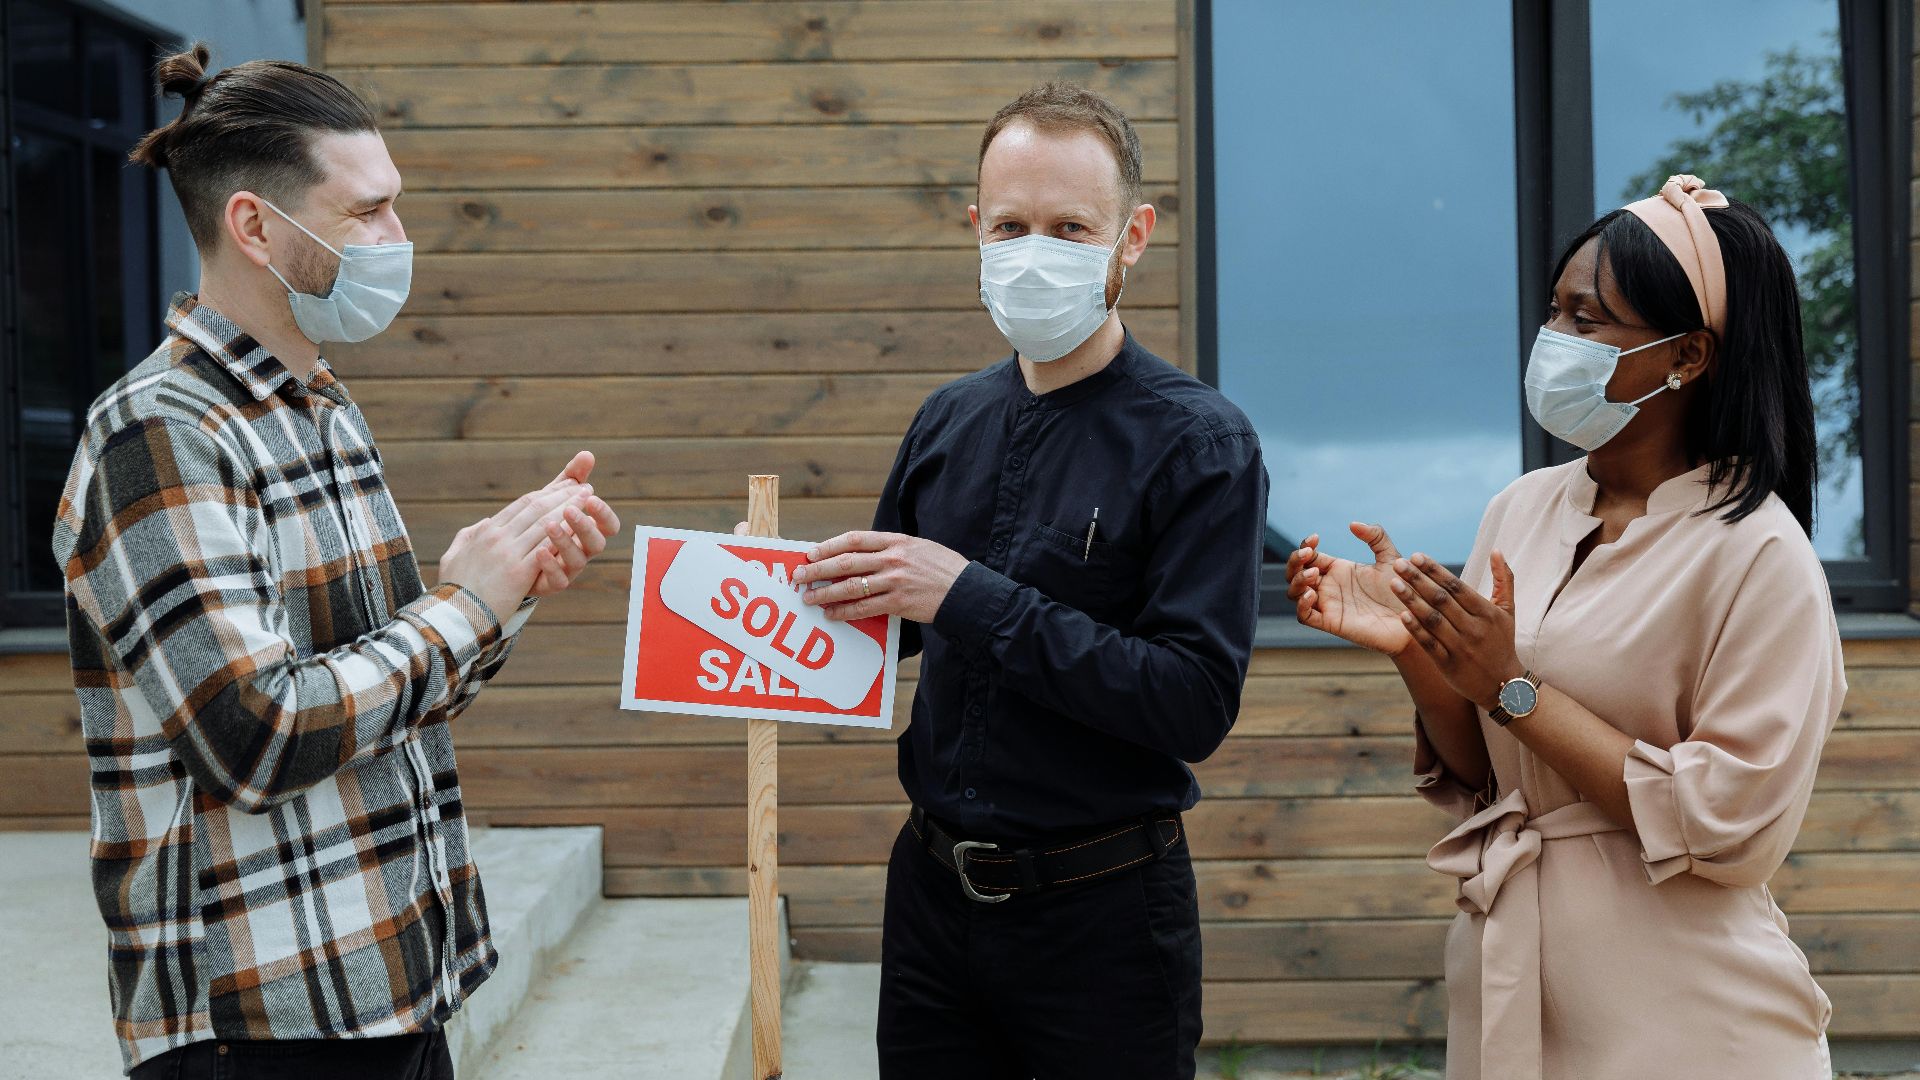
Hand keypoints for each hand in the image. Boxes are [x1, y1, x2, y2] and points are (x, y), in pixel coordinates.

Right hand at [439, 482, 589, 618]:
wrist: (452, 616)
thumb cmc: (454, 589)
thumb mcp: (454, 556)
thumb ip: (469, 537)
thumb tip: (483, 525)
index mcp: (486, 532)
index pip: (521, 504)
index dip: (546, 493)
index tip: (564, 487)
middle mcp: (497, 537)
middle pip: (536, 508)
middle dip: (563, 495)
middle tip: (585, 487)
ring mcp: (507, 553)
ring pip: (544, 523)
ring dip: (569, 509)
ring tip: (587, 500)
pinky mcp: (518, 573)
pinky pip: (545, 548)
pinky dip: (563, 535)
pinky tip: (579, 528)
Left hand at [526, 452, 620, 597]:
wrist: (512, 558)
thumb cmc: (541, 523)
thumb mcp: (553, 498)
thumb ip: (571, 478)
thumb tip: (587, 454)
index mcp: (588, 531)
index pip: (609, 525)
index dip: (603, 514)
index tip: (590, 498)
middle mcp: (582, 551)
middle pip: (597, 543)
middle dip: (585, 525)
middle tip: (569, 509)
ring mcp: (568, 569)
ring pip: (578, 561)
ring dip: (566, 542)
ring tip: (549, 525)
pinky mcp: (551, 584)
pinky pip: (558, 581)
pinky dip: (550, 566)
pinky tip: (538, 551)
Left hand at [790, 530, 967, 622]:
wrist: (966, 591)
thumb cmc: (942, 569)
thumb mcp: (918, 547)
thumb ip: (891, 549)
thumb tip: (861, 555)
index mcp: (897, 541)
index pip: (854, 539)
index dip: (829, 546)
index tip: (810, 552)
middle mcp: (893, 558)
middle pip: (846, 562)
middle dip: (818, 569)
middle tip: (799, 575)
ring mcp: (895, 581)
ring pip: (851, 586)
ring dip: (826, 593)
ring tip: (809, 598)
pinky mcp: (899, 602)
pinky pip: (865, 608)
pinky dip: (845, 611)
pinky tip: (832, 614)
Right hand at [1286, 523, 1415, 654]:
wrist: (1415, 618)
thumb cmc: (1404, 590)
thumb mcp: (1391, 558)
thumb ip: (1376, 537)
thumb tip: (1352, 524)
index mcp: (1338, 569)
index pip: (1309, 556)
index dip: (1305, 546)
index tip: (1315, 538)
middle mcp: (1329, 586)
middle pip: (1295, 573)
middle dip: (1296, 561)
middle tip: (1309, 554)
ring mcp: (1328, 605)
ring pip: (1294, 593)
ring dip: (1298, 580)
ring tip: (1314, 574)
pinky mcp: (1331, 623)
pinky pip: (1304, 616)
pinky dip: (1302, 604)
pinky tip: (1313, 594)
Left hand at [1388, 551, 1522, 710]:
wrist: (1503, 685)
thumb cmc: (1502, 642)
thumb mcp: (1508, 611)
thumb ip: (1504, 580)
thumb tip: (1496, 550)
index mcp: (1487, 612)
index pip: (1457, 586)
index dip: (1435, 570)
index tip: (1417, 556)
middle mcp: (1474, 628)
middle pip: (1442, 600)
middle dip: (1418, 580)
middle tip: (1398, 563)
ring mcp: (1461, 647)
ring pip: (1433, 620)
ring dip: (1412, 600)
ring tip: (1394, 584)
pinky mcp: (1449, 665)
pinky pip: (1430, 644)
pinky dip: (1416, 630)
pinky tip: (1401, 615)